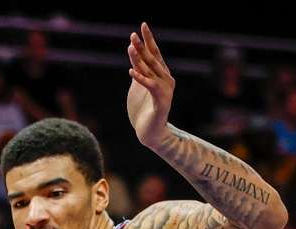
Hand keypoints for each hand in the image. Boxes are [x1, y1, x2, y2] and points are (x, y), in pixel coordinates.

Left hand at [126, 22, 174, 150]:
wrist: (150, 134)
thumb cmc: (144, 111)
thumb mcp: (138, 87)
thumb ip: (139, 72)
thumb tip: (134, 56)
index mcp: (161, 75)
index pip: (154, 54)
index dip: (148, 40)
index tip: (142, 26)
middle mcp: (166, 80)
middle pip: (153, 59)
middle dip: (143, 46)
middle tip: (133, 34)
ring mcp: (165, 91)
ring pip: (151, 71)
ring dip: (139, 59)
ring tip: (130, 48)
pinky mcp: (161, 102)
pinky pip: (150, 87)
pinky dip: (141, 79)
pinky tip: (131, 71)